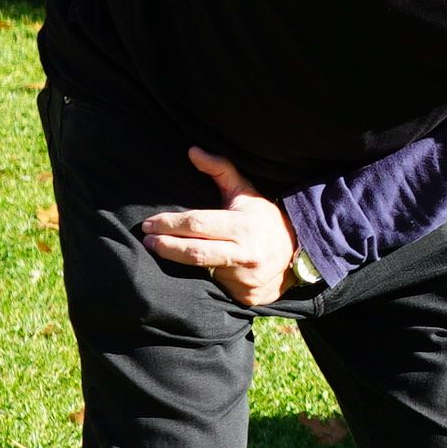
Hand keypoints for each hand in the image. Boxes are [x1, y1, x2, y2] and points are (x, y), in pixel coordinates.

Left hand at [142, 147, 296, 306]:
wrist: (299, 252)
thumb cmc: (264, 219)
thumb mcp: (245, 192)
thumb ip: (220, 170)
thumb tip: (192, 151)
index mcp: (244, 226)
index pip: (198, 224)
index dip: (169, 224)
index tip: (149, 224)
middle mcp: (246, 253)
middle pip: (195, 252)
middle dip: (166, 246)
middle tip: (147, 240)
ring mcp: (246, 278)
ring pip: (202, 272)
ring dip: (179, 263)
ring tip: (162, 251)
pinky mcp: (246, 296)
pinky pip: (215, 287)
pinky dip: (200, 280)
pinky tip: (190, 272)